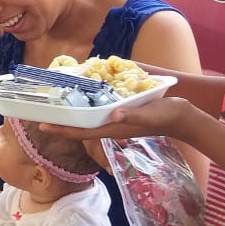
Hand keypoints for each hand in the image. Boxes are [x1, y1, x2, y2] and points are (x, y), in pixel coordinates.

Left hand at [40, 95, 198, 143]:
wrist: (183, 115)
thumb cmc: (166, 115)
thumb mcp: (149, 113)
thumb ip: (133, 115)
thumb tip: (114, 115)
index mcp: (113, 128)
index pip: (81, 131)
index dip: (62, 129)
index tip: (43, 125)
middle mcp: (110, 124)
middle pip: (80, 125)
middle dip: (61, 121)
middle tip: (41, 112)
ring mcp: (116, 118)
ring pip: (88, 117)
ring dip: (72, 112)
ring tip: (55, 103)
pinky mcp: (122, 111)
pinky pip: (99, 109)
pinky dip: (88, 103)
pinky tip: (81, 94)